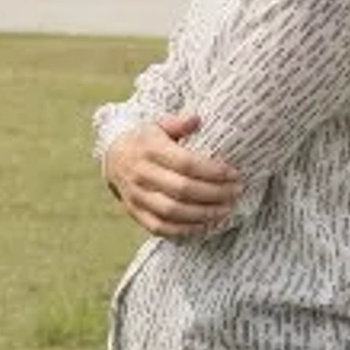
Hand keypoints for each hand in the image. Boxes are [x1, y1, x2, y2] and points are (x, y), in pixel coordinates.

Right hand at [103, 114, 241, 237]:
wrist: (113, 157)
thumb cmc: (146, 141)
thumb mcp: (158, 126)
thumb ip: (178, 123)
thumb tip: (197, 120)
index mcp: (149, 149)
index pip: (186, 163)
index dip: (213, 171)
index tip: (233, 174)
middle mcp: (141, 173)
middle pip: (183, 190)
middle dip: (215, 193)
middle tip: (235, 192)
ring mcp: (136, 195)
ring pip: (173, 211)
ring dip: (204, 214)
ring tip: (226, 209)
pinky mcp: (134, 212)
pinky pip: (160, 226)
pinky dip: (184, 229)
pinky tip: (205, 225)